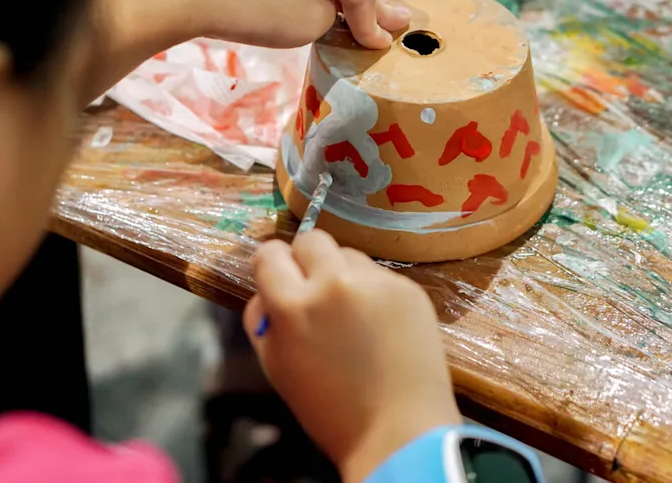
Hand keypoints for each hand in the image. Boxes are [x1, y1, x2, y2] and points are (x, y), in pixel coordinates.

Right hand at [245, 231, 460, 482]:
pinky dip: (373, 291)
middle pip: (311, 239)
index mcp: (293, 305)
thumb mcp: (275, 365)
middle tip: (313, 288)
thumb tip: (265, 288)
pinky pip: (379, 274)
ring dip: (342, 273)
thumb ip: (262, 318)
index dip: (271, 265)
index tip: (278, 277)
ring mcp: (377, 282)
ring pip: (348, 254)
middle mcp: (334, 283)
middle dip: (306, 259)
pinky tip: (380, 325)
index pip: (269, 252)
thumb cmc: (328, 408)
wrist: (398, 431)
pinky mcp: (409, 288)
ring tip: (351, 313)